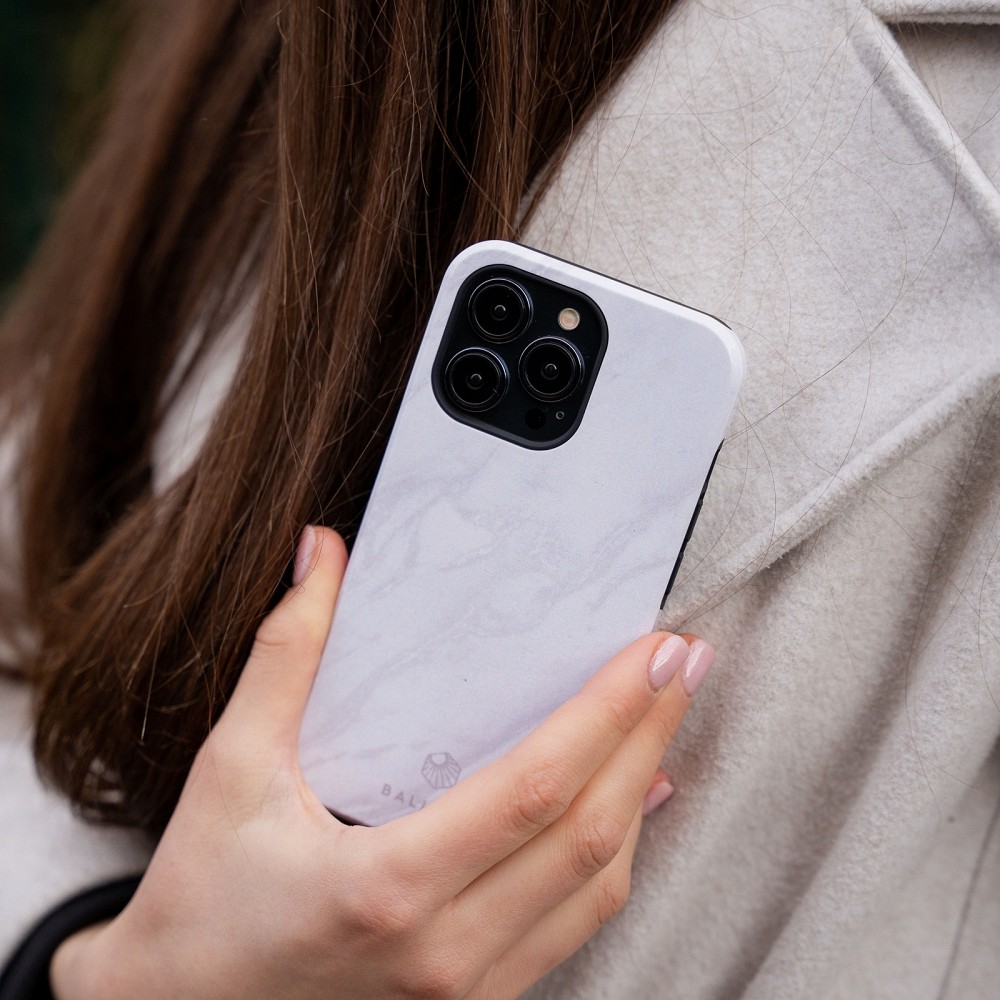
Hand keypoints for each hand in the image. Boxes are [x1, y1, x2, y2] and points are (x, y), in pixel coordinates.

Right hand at [52, 526, 714, 999]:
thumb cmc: (199, 905)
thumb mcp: (231, 770)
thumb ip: (285, 657)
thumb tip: (320, 559)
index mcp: (388, 886)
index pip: (538, 788)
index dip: (607, 712)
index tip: (653, 652)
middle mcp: (444, 952)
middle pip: (592, 833)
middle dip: (650, 733)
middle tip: (685, 663)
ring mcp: (467, 991)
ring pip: (598, 887)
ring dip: (643, 794)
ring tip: (666, 720)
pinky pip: (573, 926)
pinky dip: (613, 860)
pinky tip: (630, 810)